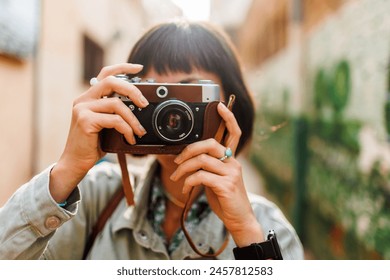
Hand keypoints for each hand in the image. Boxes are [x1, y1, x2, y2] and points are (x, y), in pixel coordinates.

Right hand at [50, 63, 147, 201]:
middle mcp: (83, 99)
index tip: (139, 68)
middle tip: (144, 103)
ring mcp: (83, 109)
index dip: (122, 67)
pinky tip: (130, 139)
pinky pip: (115, 120)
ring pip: (117, 104)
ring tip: (140, 131)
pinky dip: (127, 129)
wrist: (75, 162)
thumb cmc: (92, 145)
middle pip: (111, 82)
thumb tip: (138, 107)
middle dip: (132, 90)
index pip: (105, 74)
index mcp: (89, 97)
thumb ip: (114, 112)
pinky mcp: (85, 120)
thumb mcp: (105, 124)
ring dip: (133, 119)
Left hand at [170, 102, 263, 245]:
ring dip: (183, 168)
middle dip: (188, 150)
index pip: (234, 133)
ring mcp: (231, 174)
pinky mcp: (226, 186)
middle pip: (209, 144)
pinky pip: (201, 176)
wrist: (239, 219)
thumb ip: (209, 167)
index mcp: (231, 159)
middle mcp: (233, 163)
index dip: (228, 118)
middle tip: (176, 161)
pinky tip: (185, 188)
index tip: (219, 106)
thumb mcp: (217, 180)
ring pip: (201, 160)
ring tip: (176, 178)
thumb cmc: (226, 199)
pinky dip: (188, 181)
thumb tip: (190, 160)